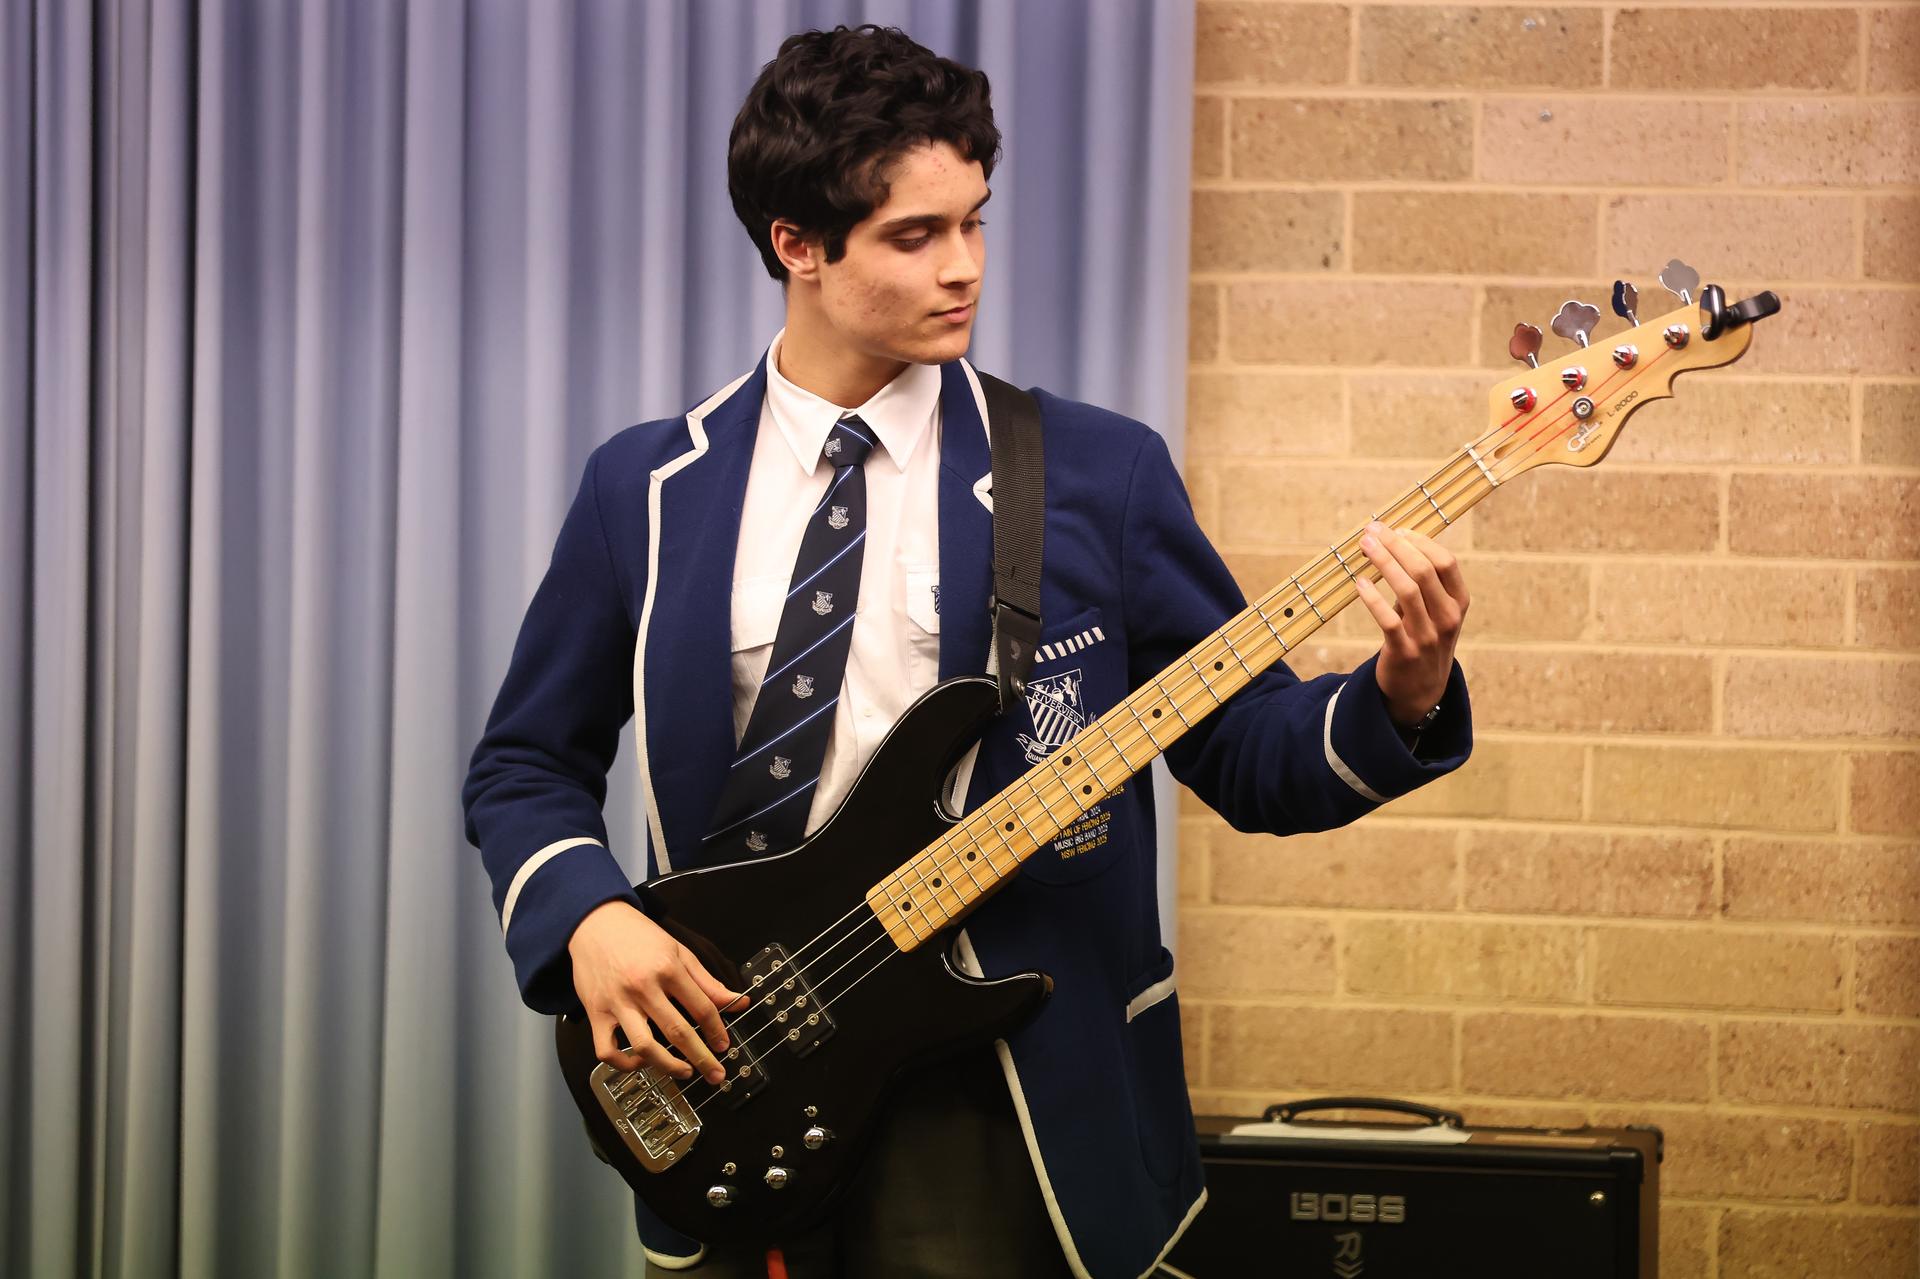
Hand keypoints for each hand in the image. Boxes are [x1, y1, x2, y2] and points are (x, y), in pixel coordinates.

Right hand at [567, 899, 745, 1083]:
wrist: (594, 923)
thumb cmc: (639, 937)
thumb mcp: (678, 951)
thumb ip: (707, 981)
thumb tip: (738, 1002)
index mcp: (667, 968)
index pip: (701, 1007)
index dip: (717, 1030)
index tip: (724, 1045)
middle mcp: (642, 987)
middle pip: (677, 1031)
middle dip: (702, 1058)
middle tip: (717, 1075)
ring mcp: (616, 1003)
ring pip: (644, 1046)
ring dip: (668, 1066)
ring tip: (684, 1072)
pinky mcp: (595, 1014)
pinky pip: (607, 1051)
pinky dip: (625, 1064)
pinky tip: (641, 1063)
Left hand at [1353, 521, 1468, 727]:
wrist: (1420, 691)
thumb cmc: (1423, 638)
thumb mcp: (1435, 611)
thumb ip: (1423, 582)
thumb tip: (1394, 540)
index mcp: (1458, 602)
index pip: (1446, 562)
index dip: (1420, 541)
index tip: (1396, 529)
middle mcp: (1447, 618)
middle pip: (1424, 570)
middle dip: (1396, 545)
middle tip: (1372, 530)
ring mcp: (1428, 636)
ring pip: (1408, 590)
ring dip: (1383, 563)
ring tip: (1364, 547)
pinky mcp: (1405, 652)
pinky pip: (1388, 620)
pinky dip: (1372, 599)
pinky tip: (1359, 582)